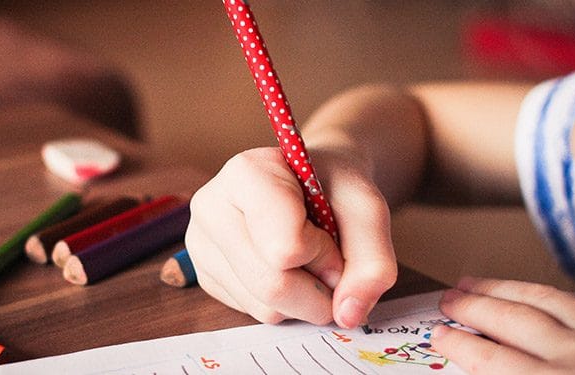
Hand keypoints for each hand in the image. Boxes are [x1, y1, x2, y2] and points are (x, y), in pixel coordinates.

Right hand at [185, 147, 396, 328]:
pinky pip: (253, 313)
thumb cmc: (334, 187)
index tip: (330, 232)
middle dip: (318, 288)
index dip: (324, 253)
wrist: (310, 183)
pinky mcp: (205, 276)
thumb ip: (373, 261)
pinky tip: (285, 268)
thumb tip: (348, 315)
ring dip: (304, 298)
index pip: (285, 247)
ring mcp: (201, 244)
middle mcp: (211, 207)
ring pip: (264, 307)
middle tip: (330, 261)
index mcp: (245, 174)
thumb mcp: (368, 209)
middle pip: (272, 285)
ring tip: (306, 259)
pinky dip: (284, 303)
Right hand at [431, 277, 574, 374]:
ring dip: (503, 290)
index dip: (459, 346)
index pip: (491, 361)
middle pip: (509, 322)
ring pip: (542, 301)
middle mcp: (574, 357)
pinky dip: (557, 293)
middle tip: (447, 298)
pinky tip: (548, 291)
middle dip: (472, 308)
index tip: (437, 335)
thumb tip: (504, 374)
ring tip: (476, 281)